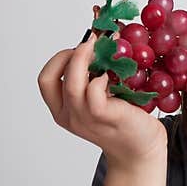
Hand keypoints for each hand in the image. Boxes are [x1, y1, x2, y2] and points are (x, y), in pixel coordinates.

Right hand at [37, 31, 166, 169]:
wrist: (141, 148)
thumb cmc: (123, 118)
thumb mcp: (100, 96)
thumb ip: (91, 76)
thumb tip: (99, 37)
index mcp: (63, 110)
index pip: (45, 79)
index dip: (59, 59)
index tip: (80, 48)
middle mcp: (69, 116)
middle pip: (51, 78)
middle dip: (70, 54)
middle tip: (93, 42)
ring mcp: (84, 119)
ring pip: (72, 84)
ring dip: (84, 60)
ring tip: (102, 49)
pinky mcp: (104, 117)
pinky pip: (93, 93)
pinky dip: (99, 79)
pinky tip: (110, 77)